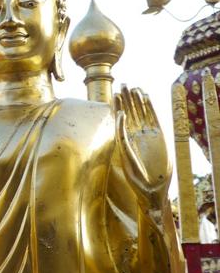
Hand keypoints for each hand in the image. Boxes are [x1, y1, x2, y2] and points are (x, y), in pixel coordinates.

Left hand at [115, 85, 170, 208]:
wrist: (152, 188)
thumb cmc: (137, 178)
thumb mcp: (127, 158)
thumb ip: (124, 141)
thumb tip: (119, 123)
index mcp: (124, 140)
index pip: (119, 120)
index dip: (117, 107)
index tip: (114, 95)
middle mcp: (134, 135)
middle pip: (129, 113)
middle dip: (126, 99)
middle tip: (123, 84)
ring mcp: (146, 134)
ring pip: (141, 113)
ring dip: (137, 101)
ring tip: (134, 87)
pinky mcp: (159, 136)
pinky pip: (153, 118)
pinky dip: (150, 107)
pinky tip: (146, 96)